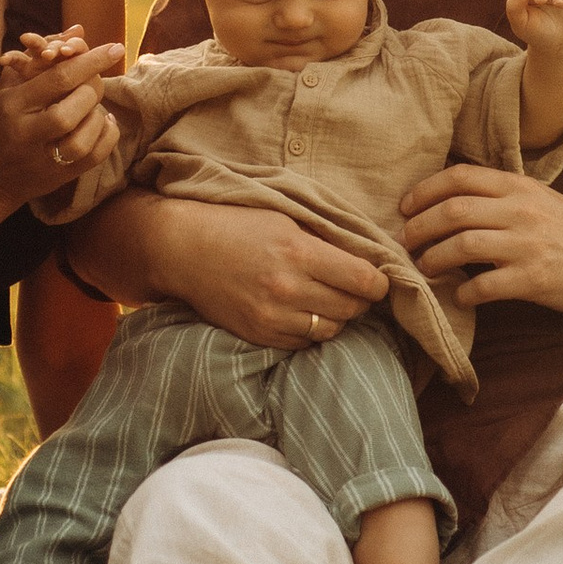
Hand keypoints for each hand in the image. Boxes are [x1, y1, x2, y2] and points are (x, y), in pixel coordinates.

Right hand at [0, 35, 124, 207]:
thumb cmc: (0, 124)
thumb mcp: (10, 88)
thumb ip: (43, 58)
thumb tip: (79, 30)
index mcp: (13, 104)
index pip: (58, 79)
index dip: (90, 62)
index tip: (114, 48)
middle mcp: (26, 132)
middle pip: (71, 109)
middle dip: (92, 90)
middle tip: (95, 82)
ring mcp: (41, 159)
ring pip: (82, 138)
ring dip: (98, 116)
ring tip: (95, 106)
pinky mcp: (58, 177)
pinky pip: (93, 157)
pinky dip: (107, 136)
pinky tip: (102, 123)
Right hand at [128, 202, 391, 350]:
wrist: (184, 250)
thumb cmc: (236, 226)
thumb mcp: (284, 220)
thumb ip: (323, 243)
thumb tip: (364, 261)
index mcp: (299, 252)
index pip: (363, 280)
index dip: (378, 282)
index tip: (378, 279)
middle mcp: (288, 288)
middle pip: (352, 308)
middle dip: (360, 299)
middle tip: (353, 288)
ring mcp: (272, 316)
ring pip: (331, 329)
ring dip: (336, 316)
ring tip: (326, 299)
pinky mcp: (259, 335)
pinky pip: (304, 343)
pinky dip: (310, 330)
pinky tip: (302, 312)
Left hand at [399, 166, 562, 321]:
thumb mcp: (542, 202)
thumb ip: (504, 197)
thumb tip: (453, 203)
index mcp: (521, 186)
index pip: (459, 176)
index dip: (425, 190)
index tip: (405, 207)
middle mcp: (521, 210)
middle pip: (452, 210)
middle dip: (419, 227)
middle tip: (405, 242)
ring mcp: (528, 244)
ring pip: (461, 246)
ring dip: (434, 258)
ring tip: (425, 267)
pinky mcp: (535, 279)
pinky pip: (484, 286)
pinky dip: (463, 293)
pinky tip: (460, 297)